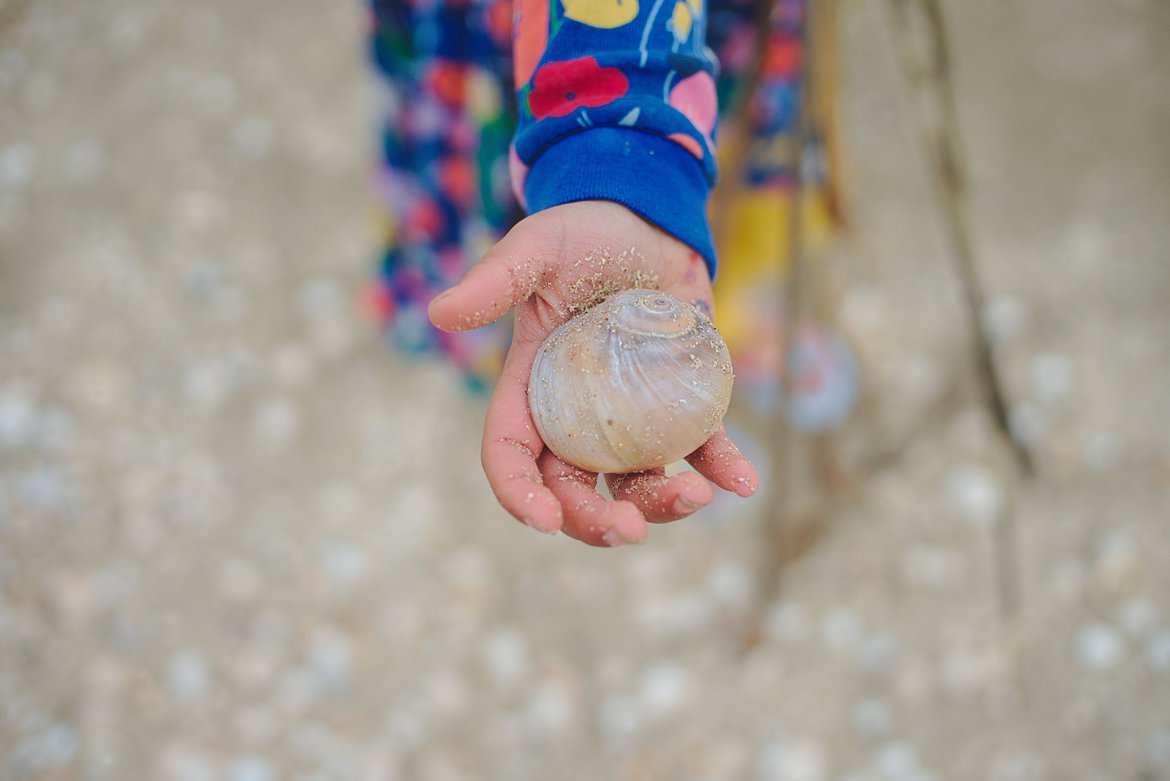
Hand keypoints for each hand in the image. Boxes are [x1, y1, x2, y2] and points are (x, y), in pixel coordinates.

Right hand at [428, 201, 758, 545]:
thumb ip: (495, 280)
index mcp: (531, 389)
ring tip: (696, 495)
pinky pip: (702, 447)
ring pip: (637, 481)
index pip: (512, 454)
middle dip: (595, 521)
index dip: (520, 494)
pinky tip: (743, 482)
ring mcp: (631, 415)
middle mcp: (577, 414)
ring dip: (662, 504)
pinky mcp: (681, 402)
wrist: (647, 218)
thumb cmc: (583, 230)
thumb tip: (439, 313)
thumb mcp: (536, 249)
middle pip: (574, 489)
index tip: (543, 519)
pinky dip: (722, 467)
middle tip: (628, 530)